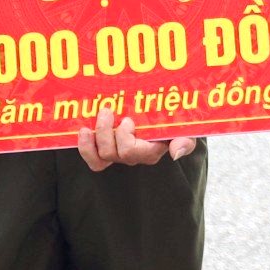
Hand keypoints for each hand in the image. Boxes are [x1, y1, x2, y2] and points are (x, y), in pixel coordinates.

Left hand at [77, 106, 194, 170]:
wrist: (167, 115)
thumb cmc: (175, 123)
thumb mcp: (185, 130)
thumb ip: (185, 140)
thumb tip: (176, 153)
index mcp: (151, 151)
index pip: (132, 152)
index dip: (124, 138)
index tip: (127, 120)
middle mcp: (133, 155)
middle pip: (114, 153)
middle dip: (107, 132)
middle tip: (108, 111)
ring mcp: (119, 153)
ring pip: (102, 157)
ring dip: (96, 135)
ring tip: (99, 116)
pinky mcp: (106, 149)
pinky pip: (94, 159)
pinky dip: (85, 147)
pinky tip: (83, 131)